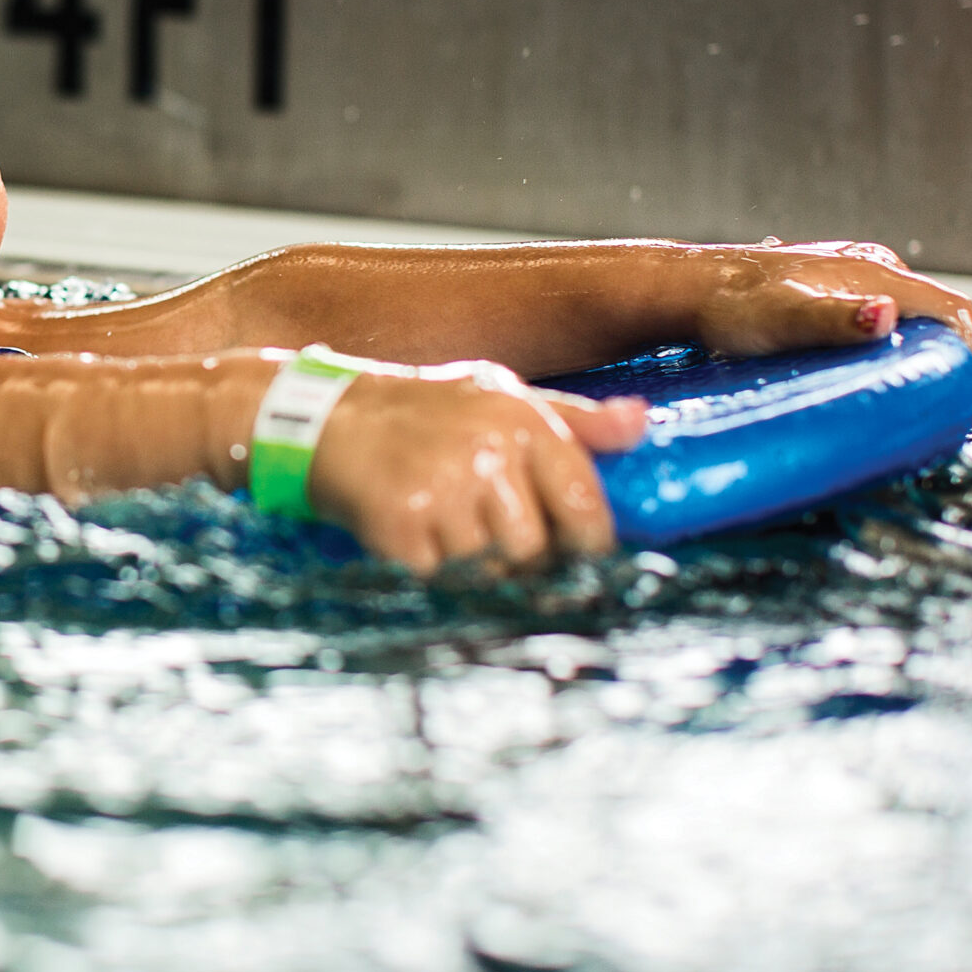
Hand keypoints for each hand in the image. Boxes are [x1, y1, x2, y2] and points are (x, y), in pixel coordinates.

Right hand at [305, 362, 644, 574]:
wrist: (329, 419)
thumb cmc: (427, 411)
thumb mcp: (501, 394)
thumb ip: (575, 418)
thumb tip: (642, 423)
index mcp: (523, 422)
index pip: (586, 510)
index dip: (585, 544)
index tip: (570, 549)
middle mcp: (488, 454)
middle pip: (536, 552)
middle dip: (517, 555)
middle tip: (487, 530)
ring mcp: (442, 490)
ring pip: (488, 568)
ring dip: (470, 560)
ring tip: (445, 523)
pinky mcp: (402, 525)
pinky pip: (440, 577)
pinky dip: (429, 566)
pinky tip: (413, 531)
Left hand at [691, 240, 971, 373]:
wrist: (686, 292)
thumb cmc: (729, 307)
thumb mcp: (784, 319)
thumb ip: (834, 319)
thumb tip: (885, 316)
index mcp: (876, 273)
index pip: (956, 310)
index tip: (969, 397)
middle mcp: (870, 269)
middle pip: (936, 316)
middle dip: (948, 360)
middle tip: (941, 408)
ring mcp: (849, 279)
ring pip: (906, 318)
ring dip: (917, 355)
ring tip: (910, 399)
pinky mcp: (829, 293)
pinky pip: (876, 322)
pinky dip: (889, 348)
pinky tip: (870, 376)